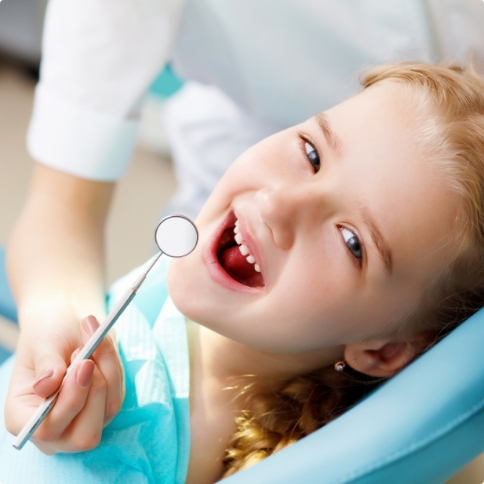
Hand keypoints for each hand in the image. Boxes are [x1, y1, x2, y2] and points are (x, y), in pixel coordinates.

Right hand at [5, 315, 124, 454]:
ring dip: (107, 369)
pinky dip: (114, 365)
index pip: (47, 430)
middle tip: (89, 354)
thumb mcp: (42, 341)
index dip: (69, 402)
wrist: (66, 322)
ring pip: (108, 409)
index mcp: (23, 417)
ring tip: (92, 338)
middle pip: (84, 436)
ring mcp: (83, 420)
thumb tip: (47, 387)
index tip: (83, 364)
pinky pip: (119, 392)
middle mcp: (54, 428)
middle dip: (94, 391)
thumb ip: (46, 364)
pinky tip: (101, 345)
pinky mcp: (105, 406)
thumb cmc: (48, 333)